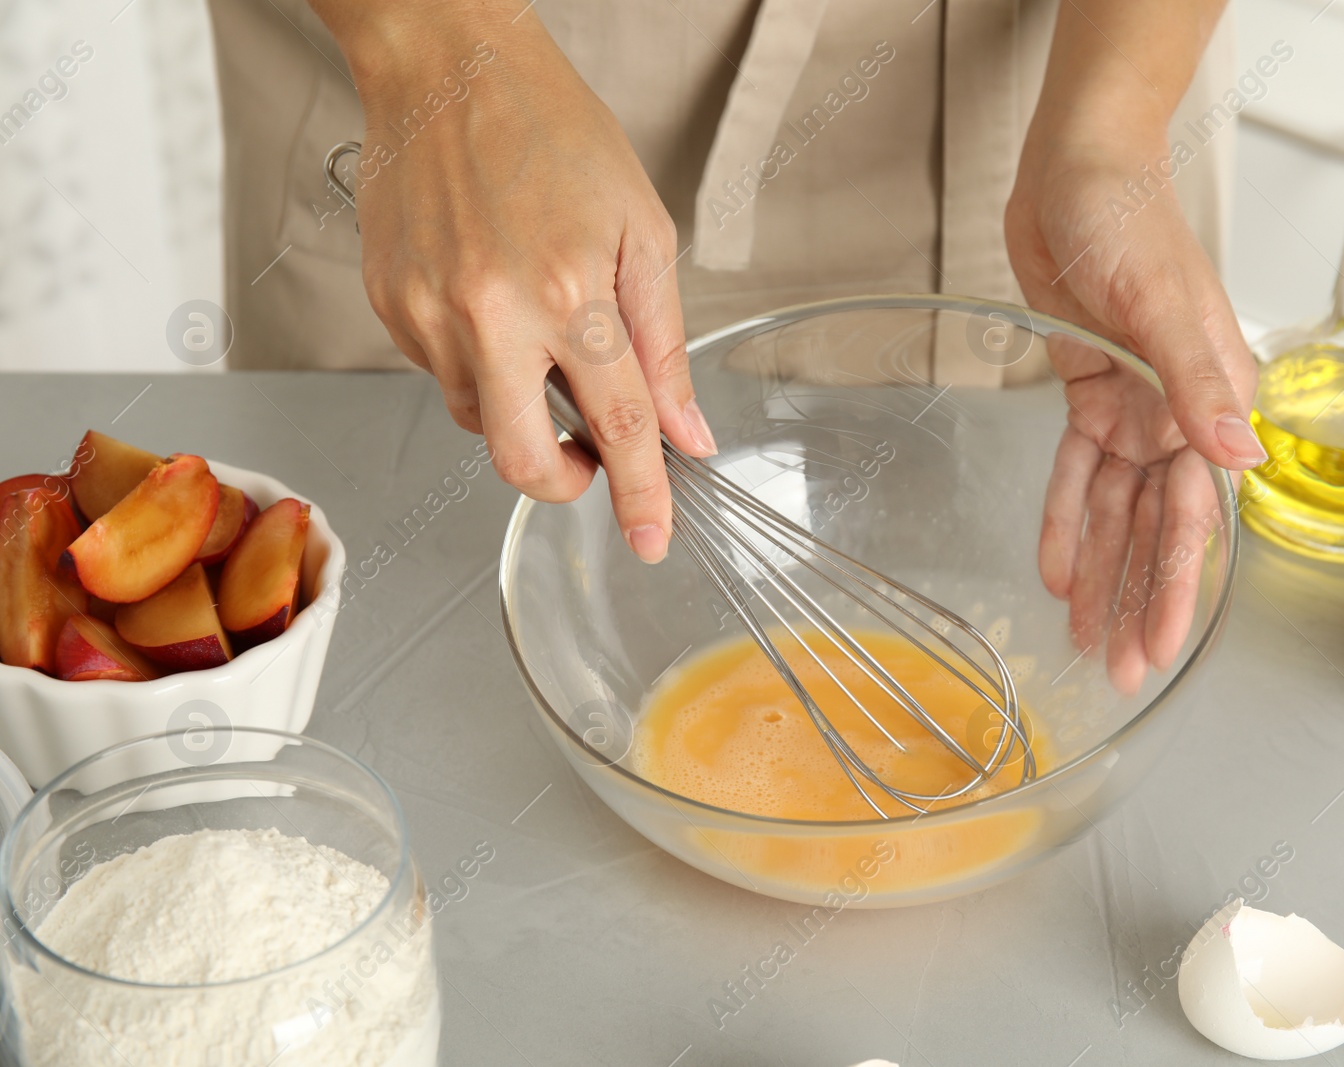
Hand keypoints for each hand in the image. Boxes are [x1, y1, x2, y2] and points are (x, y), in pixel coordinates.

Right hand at [310, 0, 715, 562]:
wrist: (446, 66)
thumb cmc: (550, 131)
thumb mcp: (641, 229)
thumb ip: (664, 343)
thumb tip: (684, 431)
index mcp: (568, 290)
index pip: (619, 427)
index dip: (641, 496)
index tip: (652, 541)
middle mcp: (490, 313)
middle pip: (526, 462)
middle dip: (565, 483)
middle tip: (589, 459)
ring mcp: (428, 314)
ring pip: (481, 422)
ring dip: (522, 409)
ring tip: (540, 335)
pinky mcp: (389, 307)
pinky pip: (441, 375)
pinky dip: (478, 365)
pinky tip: (493, 304)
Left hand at [1006, 128, 1258, 692]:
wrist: (1074, 173)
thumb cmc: (1130, 221)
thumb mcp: (1164, 303)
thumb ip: (1200, 383)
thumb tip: (1241, 457)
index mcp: (1212, 400)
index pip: (1196, 513)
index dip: (1176, 585)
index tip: (1159, 648)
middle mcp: (1176, 414)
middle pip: (1154, 526)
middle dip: (1136, 599)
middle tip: (1116, 667)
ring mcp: (1133, 406)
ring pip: (1115, 510)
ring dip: (1100, 572)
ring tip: (1081, 637)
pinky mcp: (1090, 392)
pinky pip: (1077, 470)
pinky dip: (1065, 517)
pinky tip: (1055, 568)